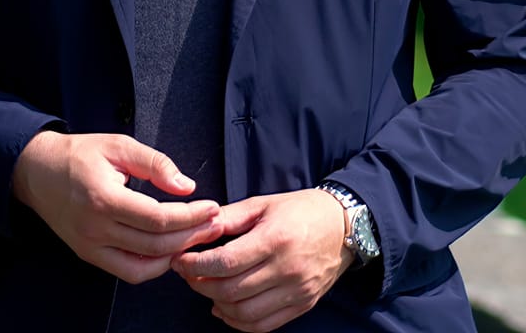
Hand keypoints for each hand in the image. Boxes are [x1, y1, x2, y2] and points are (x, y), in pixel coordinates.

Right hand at [11, 130, 222, 283]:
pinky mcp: (89, 255)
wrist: (37, 172)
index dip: (190, 216)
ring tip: (197, 237)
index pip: (158, 218)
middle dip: (191, 236)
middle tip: (214, 224)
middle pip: (156, 244)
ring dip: (176, 254)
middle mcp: (95, 228)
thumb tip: (187, 187)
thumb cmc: (79, 154)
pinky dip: (153, 266)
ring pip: (144, 264)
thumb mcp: (118, 145)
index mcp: (103, 197)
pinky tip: (169, 250)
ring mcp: (90, 246)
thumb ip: (155, 164)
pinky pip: (128, 272)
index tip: (212, 208)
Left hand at [171, 188, 350, 331]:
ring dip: (217, 304)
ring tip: (206, 288)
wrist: (344, 225)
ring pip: (244, 313)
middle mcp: (287, 269)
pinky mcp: (302, 305)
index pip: (225, 262)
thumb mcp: (263, 204)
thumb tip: (195, 227)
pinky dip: (239, 322)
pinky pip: (264, 325)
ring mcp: (297, 291)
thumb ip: (228, 217)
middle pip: (231, 290)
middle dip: (200, 284)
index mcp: (275, 239)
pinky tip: (225, 309)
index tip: (181, 260)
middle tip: (188, 274)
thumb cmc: (300, 210)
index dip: (196, 265)